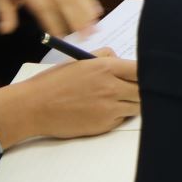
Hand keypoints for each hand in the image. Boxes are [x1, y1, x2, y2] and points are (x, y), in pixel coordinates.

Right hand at [0, 51, 139, 148]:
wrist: (33, 107)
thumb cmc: (54, 82)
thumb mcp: (80, 61)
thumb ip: (104, 57)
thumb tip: (120, 58)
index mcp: (106, 68)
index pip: (142, 69)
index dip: (148, 72)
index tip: (147, 74)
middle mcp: (111, 87)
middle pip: (145, 89)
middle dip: (144, 89)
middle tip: (136, 88)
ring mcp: (109, 108)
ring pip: (138, 106)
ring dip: (134, 103)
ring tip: (121, 100)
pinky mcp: (104, 125)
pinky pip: (122, 119)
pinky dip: (120, 115)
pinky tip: (105, 111)